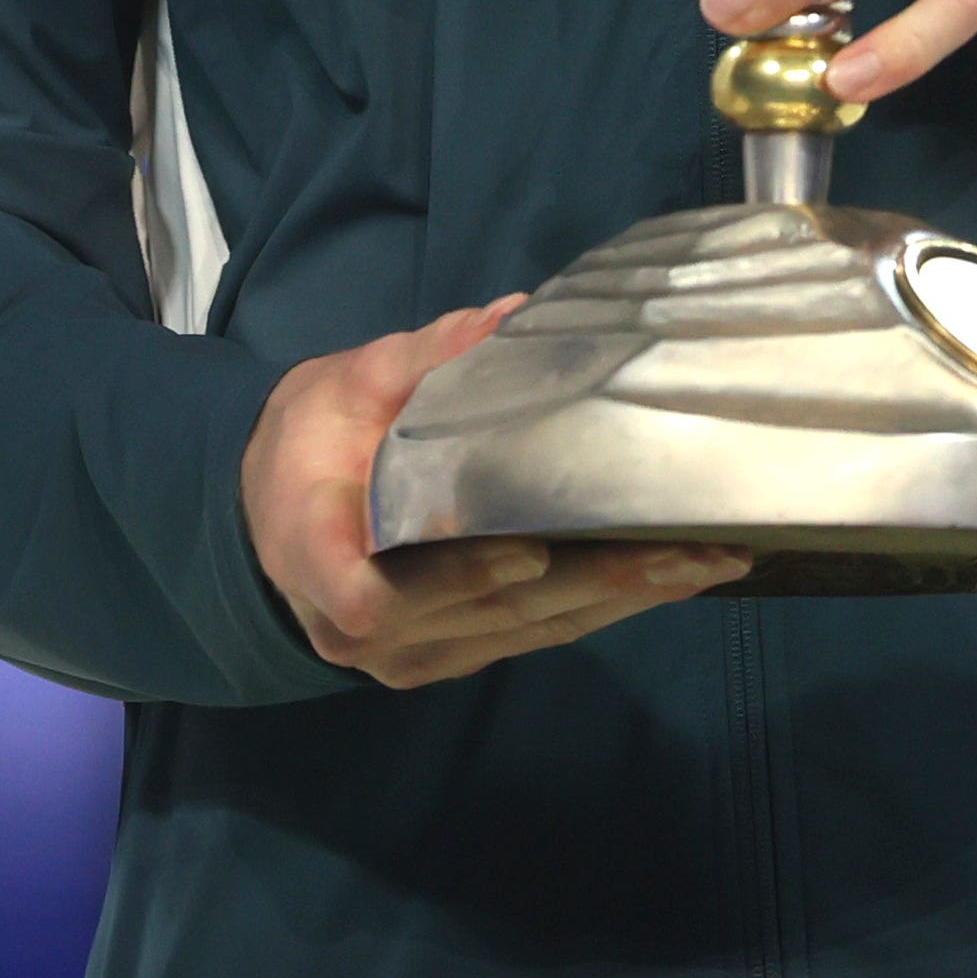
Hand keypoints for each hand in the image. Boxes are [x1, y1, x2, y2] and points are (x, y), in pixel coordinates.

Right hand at [242, 303, 744, 686]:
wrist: (271, 520)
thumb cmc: (307, 444)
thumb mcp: (342, 384)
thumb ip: (422, 359)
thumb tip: (509, 319)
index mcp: (315, 553)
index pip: (374, 592)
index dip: (457, 577)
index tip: (525, 553)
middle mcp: (367, 631)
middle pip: (488, 612)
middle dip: (594, 579)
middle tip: (685, 547)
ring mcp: (414, 656)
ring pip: (525, 632)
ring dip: (620, 599)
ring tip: (705, 563)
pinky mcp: (452, 658)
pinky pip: (533, 638)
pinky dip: (603, 608)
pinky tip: (666, 581)